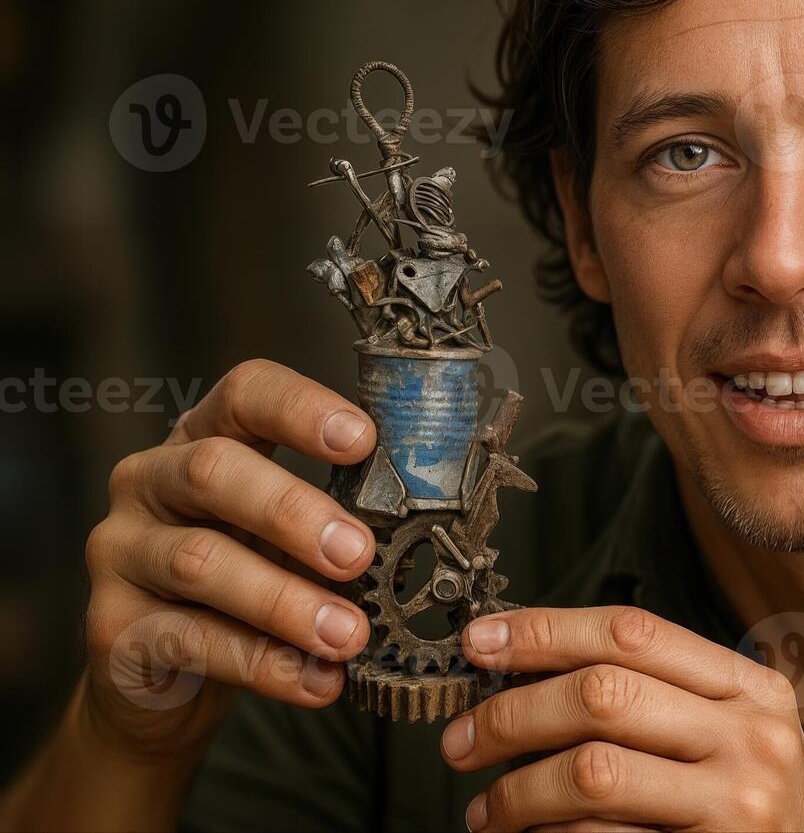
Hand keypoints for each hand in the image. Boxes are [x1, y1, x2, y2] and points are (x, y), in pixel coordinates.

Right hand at [82, 359, 377, 757]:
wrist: (163, 678)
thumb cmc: (248, 580)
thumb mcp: (288, 536)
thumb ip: (337, 515)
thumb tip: (420, 522)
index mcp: (203, 438)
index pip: (245, 394)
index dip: (302, 409)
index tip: (363, 440)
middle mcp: (149, 482)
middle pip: (214, 471)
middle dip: (295, 512)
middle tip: (359, 555)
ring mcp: (120, 552)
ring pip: (201, 563)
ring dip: (286, 601)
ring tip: (350, 634)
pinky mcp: (111, 626)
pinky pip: (190, 640)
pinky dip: (264, 664)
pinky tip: (317, 679)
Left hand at [440, 606, 803, 832]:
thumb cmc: (752, 811)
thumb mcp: (732, 737)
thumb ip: (660, 698)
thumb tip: (532, 667)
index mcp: (749, 688)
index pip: (632, 632)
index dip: (545, 631)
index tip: (481, 644)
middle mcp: (751, 737)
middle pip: (602, 694)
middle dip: (511, 714)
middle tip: (461, 740)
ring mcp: (737, 803)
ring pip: (591, 770)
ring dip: (517, 791)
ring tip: (488, 810)